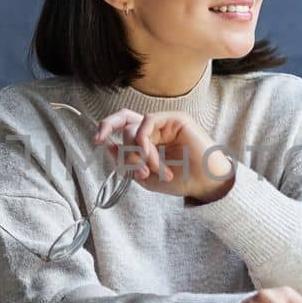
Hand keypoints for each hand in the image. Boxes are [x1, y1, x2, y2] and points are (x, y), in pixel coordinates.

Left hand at [93, 109, 232, 200]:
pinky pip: (147, 124)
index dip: (107, 127)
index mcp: (149, 139)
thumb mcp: (145, 177)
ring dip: (137, 154)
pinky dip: (144, 144)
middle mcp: (155, 129)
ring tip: (151, 171)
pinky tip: (152, 160)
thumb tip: (109, 147)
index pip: (124, 125)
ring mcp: (165, 122)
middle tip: (108, 146)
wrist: (204, 183)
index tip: (97, 141)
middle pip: (125, 122)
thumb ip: (126, 164)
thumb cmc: (180, 181)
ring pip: (134, 128)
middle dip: (117, 140)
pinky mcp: (175, 119)